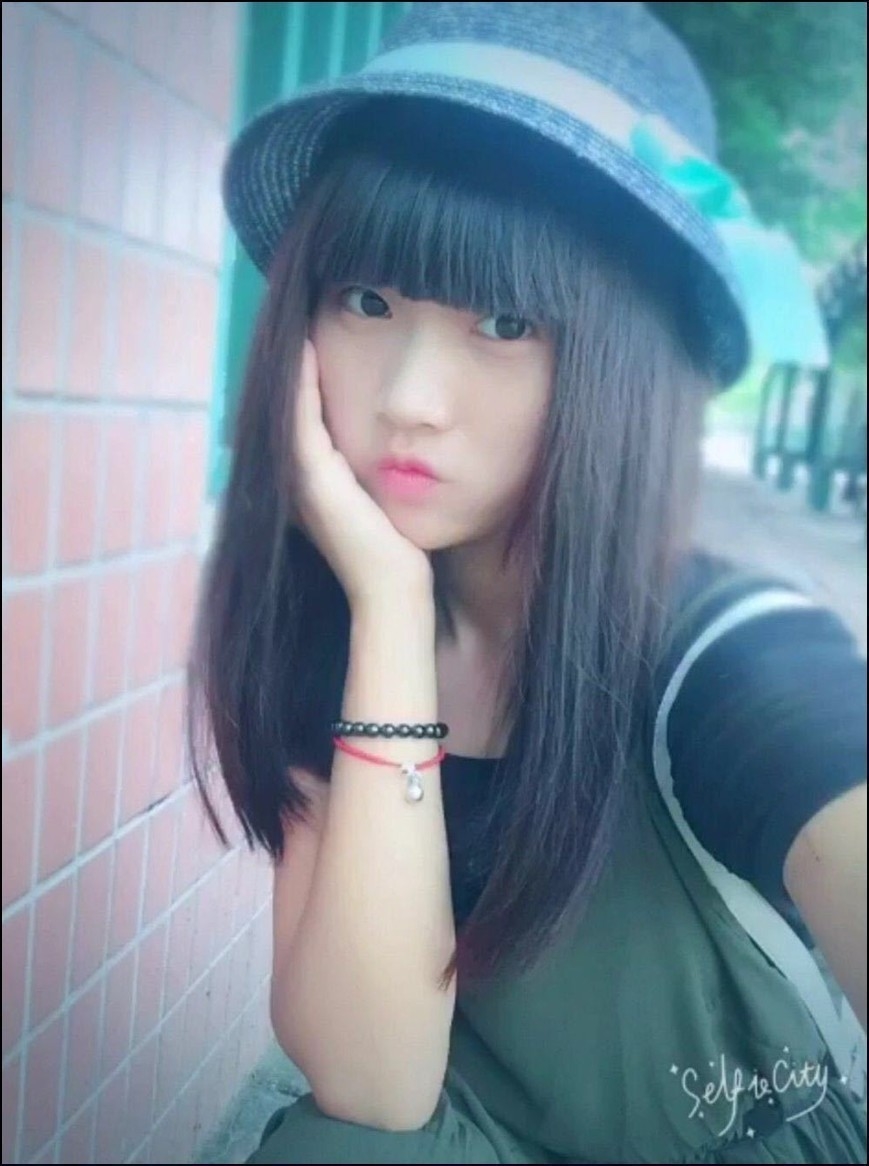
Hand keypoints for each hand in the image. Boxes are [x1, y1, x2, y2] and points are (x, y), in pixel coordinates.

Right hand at [292, 339, 433, 608]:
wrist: (395, 592)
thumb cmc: (401, 555)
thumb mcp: (383, 505)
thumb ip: (375, 477)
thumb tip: (398, 449)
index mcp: (311, 485)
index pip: (301, 420)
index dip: (301, 380)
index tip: (311, 338)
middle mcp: (297, 479)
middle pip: (286, 409)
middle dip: (291, 366)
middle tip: (297, 318)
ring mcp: (299, 479)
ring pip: (286, 408)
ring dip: (291, 366)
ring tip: (298, 322)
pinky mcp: (312, 478)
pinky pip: (300, 417)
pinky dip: (301, 382)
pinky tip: (309, 346)